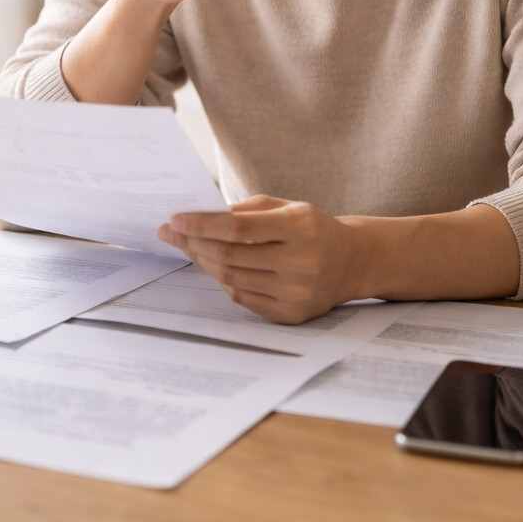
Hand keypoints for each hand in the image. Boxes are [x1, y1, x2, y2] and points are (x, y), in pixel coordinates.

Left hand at [157, 195, 364, 323]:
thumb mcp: (286, 207)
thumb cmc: (312, 229)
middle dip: (193, 243)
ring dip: (202, 261)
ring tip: (187, 247)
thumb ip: (245, 210)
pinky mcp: (291, 314)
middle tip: (170, 233)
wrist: (352, 262)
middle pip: (230, 256)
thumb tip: (198, 218)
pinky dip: (223, 281)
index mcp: (299, 227)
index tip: (174, 219)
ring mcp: (297, 292)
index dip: (201, 224)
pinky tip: (213, 266)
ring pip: (231, 278)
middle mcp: (301, 262)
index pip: (237, 228)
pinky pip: (243, 297)